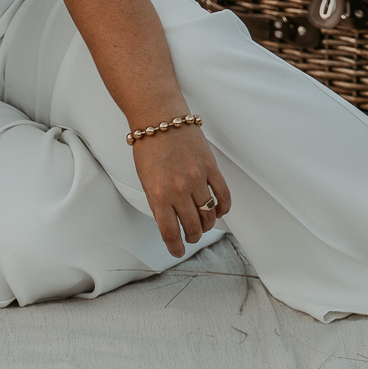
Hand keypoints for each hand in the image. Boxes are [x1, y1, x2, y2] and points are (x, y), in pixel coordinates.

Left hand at [131, 126, 230, 256]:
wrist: (158, 117)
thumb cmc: (148, 147)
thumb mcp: (144, 180)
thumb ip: (157, 202)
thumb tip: (170, 223)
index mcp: (157, 194)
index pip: (170, 232)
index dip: (175, 247)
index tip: (177, 251)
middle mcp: (177, 189)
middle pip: (193, 226)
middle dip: (192, 236)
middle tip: (190, 236)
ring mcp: (196, 178)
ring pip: (209, 215)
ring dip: (206, 225)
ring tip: (202, 225)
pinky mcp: (210, 167)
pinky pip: (223, 196)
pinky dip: (223, 209)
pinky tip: (218, 211)